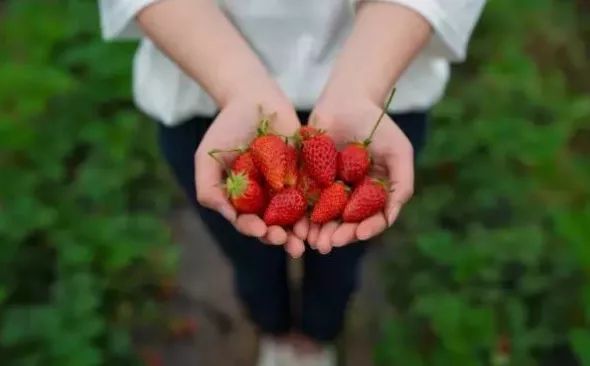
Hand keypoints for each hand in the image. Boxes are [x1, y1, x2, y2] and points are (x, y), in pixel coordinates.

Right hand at [194, 91, 308, 256]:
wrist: (253, 98)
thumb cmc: (225, 128)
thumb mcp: (206, 159)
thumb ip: (209, 189)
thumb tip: (228, 216)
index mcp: (243, 200)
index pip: (249, 222)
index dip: (254, 229)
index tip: (260, 230)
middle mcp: (266, 198)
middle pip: (274, 225)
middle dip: (281, 238)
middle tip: (291, 245)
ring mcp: (288, 187)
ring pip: (296, 216)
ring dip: (302, 231)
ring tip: (308, 240)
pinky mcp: (308, 174)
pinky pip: (315, 193)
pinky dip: (319, 207)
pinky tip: (323, 216)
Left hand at [307, 95, 413, 253]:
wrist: (347, 99)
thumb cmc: (378, 125)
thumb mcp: (399, 152)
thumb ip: (401, 184)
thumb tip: (390, 217)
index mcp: (372, 195)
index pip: (371, 220)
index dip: (365, 230)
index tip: (358, 233)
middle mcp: (350, 197)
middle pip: (345, 224)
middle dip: (337, 236)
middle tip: (327, 244)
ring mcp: (327, 190)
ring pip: (322, 218)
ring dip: (316, 232)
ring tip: (311, 240)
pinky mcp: (306, 180)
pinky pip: (301, 201)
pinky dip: (298, 215)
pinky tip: (295, 224)